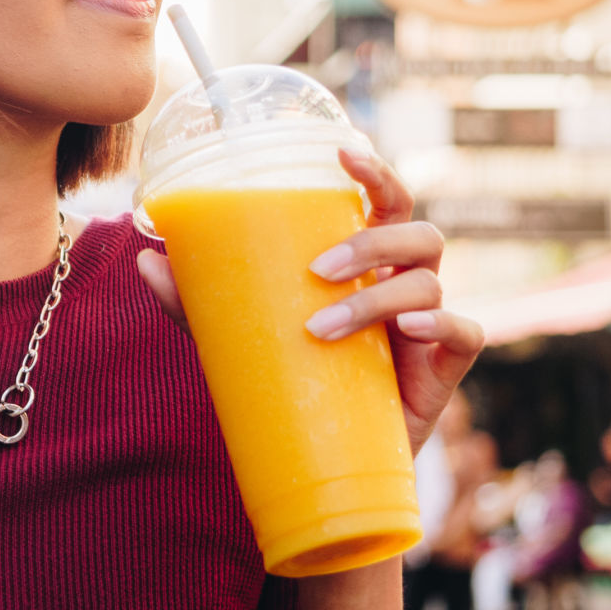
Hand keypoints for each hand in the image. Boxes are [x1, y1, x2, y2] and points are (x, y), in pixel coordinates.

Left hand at [136, 148, 482, 455]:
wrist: (331, 457)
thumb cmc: (296, 378)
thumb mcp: (240, 337)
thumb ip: (198, 301)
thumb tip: (145, 260)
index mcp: (369, 262)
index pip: (386, 201)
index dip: (374, 172)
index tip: (343, 152)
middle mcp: (406, 281)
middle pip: (416, 234)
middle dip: (371, 242)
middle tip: (318, 270)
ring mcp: (431, 321)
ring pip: (428, 282)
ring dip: (377, 298)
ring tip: (323, 327)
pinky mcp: (448, 365)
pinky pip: (465, 333)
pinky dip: (441, 326)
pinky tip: (409, 332)